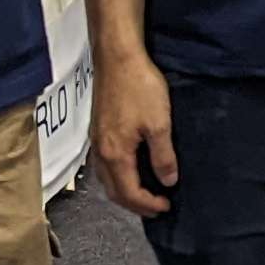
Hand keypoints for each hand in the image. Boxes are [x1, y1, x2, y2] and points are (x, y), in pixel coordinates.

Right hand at [90, 43, 178, 218]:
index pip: (129, 193)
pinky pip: (104, 164)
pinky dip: (118, 176)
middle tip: (156, 207)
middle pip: (113, 190)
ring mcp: (95, 140)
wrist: (117, 58)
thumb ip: (163, 156)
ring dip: (124, 191)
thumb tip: (168, 181)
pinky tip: (130, 169)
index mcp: (115, 154)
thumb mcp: (159, 124)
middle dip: (134, 204)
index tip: (166, 206)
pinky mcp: (97, 129)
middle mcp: (100, 152)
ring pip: (106, 178)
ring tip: (145, 192)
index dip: (148, 204)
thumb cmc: (139, 88)